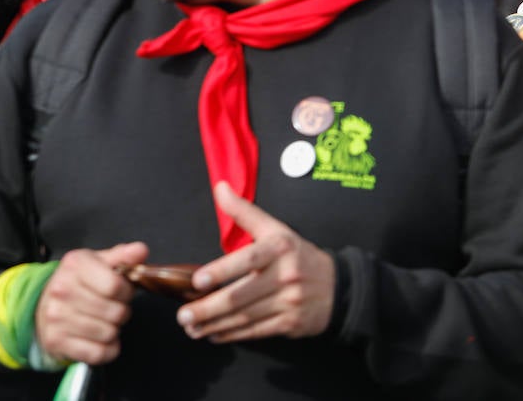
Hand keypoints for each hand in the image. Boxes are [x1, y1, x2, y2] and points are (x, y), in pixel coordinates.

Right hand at [35, 242, 147, 365]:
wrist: (43, 304)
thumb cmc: (79, 281)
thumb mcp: (99, 261)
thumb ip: (123, 256)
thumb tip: (141, 251)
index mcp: (75, 265)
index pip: (115, 286)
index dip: (127, 291)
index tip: (124, 291)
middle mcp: (62, 291)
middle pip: (115, 312)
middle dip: (122, 311)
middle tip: (114, 307)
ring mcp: (56, 318)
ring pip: (108, 333)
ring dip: (114, 330)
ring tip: (106, 321)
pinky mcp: (56, 342)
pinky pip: (97, 353)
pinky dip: (108, 350)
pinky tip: (102, 339)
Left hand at [176, 182, 335, 342]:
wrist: (339, 287)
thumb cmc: (298, 256)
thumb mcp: (277, 229)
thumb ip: (245, 212)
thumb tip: (220, 187)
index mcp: (279, 248)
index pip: (247, 260)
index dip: (221, 271)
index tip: (197, 281)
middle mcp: (285, 275)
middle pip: (241, 296)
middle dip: (209, 308)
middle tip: (183, 315)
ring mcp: (289, 301)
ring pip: (244, 317)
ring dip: (213, 324)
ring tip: (191, 327)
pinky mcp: (290, 323)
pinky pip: (255, 332)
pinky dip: (231, 335)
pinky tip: (213, 334)